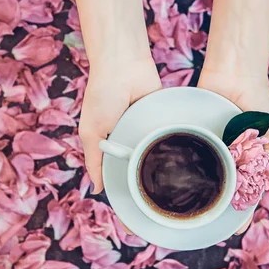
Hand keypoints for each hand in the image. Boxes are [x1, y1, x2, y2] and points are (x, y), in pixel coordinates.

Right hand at [79, 56, 161, 193]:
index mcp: (107, 142)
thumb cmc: (102, 95)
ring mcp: (143, 129)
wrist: (124, 66)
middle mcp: (125, 137)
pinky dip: (168, 143)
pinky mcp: (159, 119)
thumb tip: (97, 189)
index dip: (121, 184)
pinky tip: (176, 158)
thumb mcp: (91, 132)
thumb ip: (94, 161)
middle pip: (135, 163)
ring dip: (156, 160)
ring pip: (152, 153)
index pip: (114, 170)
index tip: (130, 203)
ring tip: (167, 180)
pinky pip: (166, 136)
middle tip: (152, 195)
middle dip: (141, 175)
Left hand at [198, 67, 268, 234]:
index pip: (247, 192)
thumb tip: (262, 175)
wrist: (235, 71)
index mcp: (250, 160)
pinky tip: (182, 182)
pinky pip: (192, 155)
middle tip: (209, 224)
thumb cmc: (258, 98)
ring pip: (207, 176)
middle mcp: (230, 157)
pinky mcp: (197, 136)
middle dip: (219, 207)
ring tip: (193, 211)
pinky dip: (190, 167)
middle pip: (224, 188)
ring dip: (203, 191)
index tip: (234, 230)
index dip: (241, 212)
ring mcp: (213, 148)